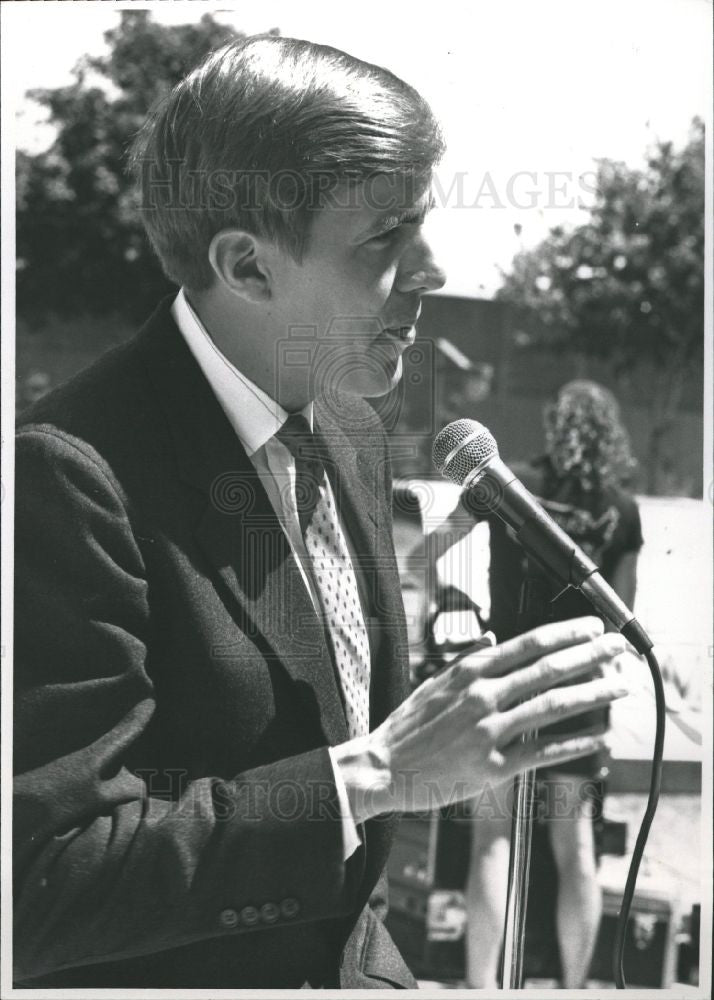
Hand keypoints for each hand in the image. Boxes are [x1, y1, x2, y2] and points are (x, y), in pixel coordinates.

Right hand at [332, 616, 628, 820]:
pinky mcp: (492, 766)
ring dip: (592, 694)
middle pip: (549, 669)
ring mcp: (488, 731)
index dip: (567, 633)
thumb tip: (493, 642)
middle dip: (591, 656)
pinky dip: (573, 744)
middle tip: (619, 650)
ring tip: (619, 687)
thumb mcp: (433, 683)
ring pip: (552, 707)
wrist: (383, 768)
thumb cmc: (408, 727)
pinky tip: (596, 738)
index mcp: (470, 671)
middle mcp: (482, 696)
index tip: (593, 628)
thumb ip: (467, 661)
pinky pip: (542, 752)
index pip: (529, 644)